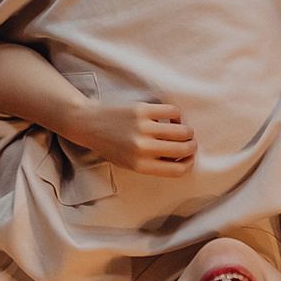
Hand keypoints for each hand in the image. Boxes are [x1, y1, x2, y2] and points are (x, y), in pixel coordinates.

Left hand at [75, 97, 195, 175]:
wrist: (88, 124)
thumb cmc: (109, 145)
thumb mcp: (129, 163)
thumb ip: (153, 164)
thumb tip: (181, 158)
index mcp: (140, 165)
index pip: (177, 170)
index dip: (189, 164)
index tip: (189, 158)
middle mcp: (143, 148)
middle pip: (184, 150)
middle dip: (192, 146)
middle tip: (190, 142)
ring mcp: (143, 128)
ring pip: (182, 131)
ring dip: (188, 131)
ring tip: (184, 130)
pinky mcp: (142, 110)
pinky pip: (173, 111)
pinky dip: (177, 115)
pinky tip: (172, 117)